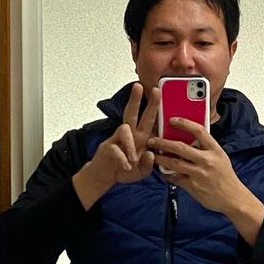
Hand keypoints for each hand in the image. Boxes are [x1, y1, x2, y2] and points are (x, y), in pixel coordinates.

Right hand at [73, 82, 160, 209]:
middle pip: (132, 113)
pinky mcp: (107, 147)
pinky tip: (126, 166)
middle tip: (139, 86)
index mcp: (141, 137)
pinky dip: (122, 159)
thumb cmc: (126, 171)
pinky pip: (115, 148)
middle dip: (136, 99)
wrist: (106, 177)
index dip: (153, 106)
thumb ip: (148, 165)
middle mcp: (130, 135)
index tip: (157, 90)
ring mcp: (117, 140)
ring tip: (133, 159)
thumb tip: (150, 154)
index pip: (148, 119)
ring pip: (124, 128)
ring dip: (130, 144)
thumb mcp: (142, 172)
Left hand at [148, 118, 263, 244]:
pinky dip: (167, 174)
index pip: (199, 131)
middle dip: (163, 143)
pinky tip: (162, 171)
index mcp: (215, 150)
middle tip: (152, 140)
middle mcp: (207, 160)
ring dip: (160, 159)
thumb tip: (188, 138)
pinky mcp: (193, 186)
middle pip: (180, 147)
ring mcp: (199, 174)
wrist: (233, 198)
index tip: (172, 120)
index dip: (184, 123)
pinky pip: (175, 178)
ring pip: (174, 163)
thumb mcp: (220, 157)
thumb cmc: (225, 176)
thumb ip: (206, 148)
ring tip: (152, 155)